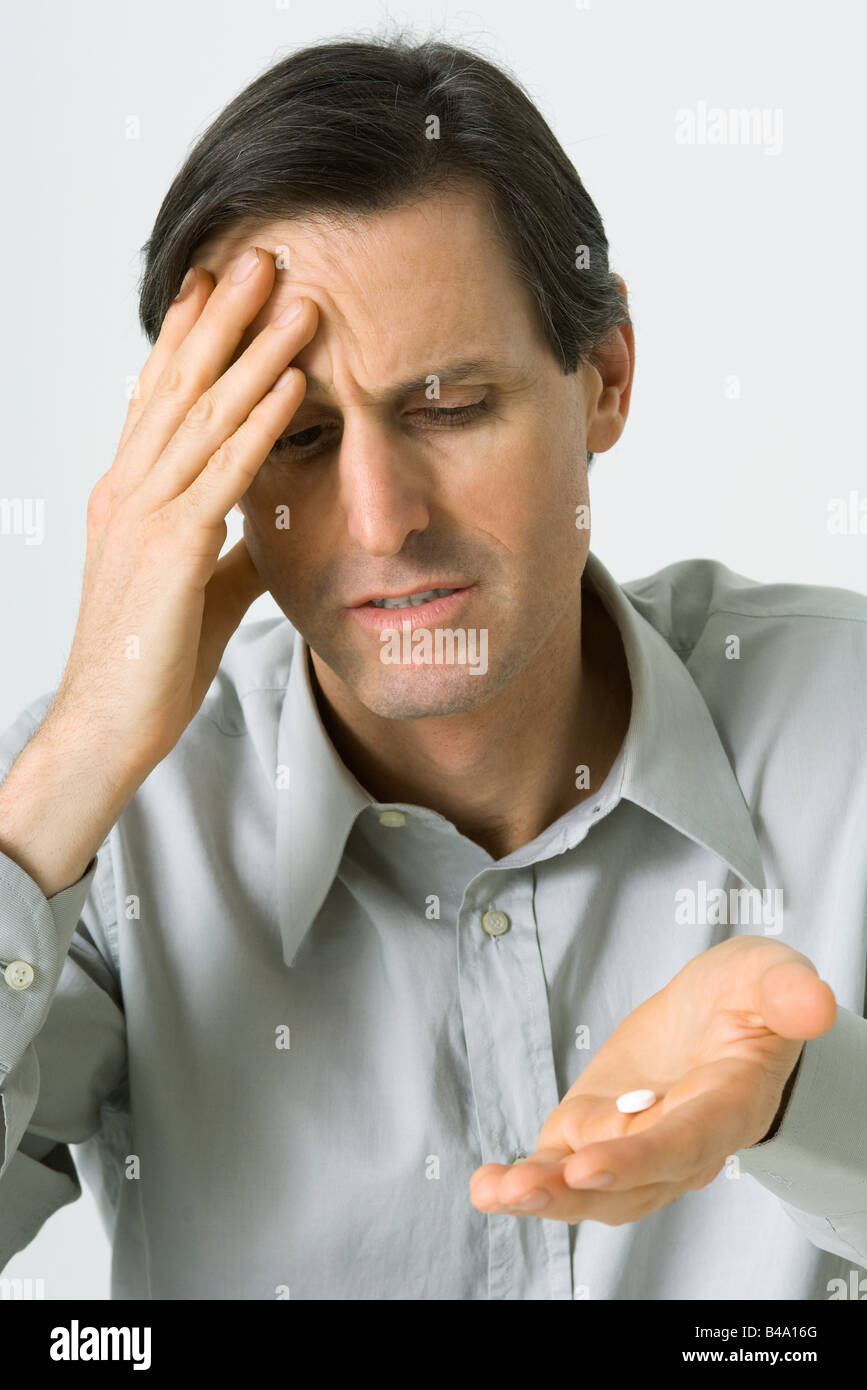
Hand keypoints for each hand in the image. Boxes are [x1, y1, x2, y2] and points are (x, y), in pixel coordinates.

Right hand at [43, 246, 318, 782]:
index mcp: (130, 495)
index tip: (217, 285)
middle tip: (260, 254)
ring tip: (293, 296)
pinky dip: (262, 423)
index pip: (160, 398)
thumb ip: (229, 550)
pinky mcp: (172, 550)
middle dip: (223, 316)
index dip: (188, 336)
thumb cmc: (148, 662)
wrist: (107, 724)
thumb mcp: (199, 590)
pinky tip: (293, 383)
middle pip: (180, 385)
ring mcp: (146, 516)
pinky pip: (225, 473)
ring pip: (205, 414)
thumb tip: (265, 527)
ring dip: (255, 351)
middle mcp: (129, 490)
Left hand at [469, 936, 836, 1224]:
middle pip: (630, 1184)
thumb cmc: (748, 997)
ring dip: (542, 1194)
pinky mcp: (595, 1132)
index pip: (685, 1143)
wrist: (719, 1012)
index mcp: (727, 1106)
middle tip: (523, 1188)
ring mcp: (634, 1145)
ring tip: (494, 1190)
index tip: (589, 1166)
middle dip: (573, 1191)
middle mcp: (681, 1143)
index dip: (640, 1159)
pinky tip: (488, 1183)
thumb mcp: (769, 975)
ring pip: (589, 1188)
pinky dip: (525, 1179)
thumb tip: (816, 1003)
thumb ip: (787, 991)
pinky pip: (560, 1166)